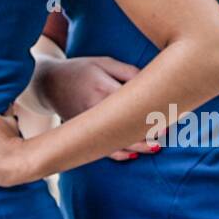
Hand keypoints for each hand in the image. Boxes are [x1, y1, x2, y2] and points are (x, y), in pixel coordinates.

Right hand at [36, 56, 155, 159]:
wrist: (48, 83)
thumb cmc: (80, 69)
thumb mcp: (103, 63)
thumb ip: (128, 72)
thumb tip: (152, 84)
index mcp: (102, 88)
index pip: (132, 102)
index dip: (152, 109)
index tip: (170, 112)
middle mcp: (95, 108)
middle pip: (125, 125)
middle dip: (148, 131)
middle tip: (167, 133)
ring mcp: (87, 124)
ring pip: (115, 140)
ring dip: (137, 146)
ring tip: (155, 147)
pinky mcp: (81, 133)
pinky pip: (100, 148)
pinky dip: (117, 154)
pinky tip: (132, 155)